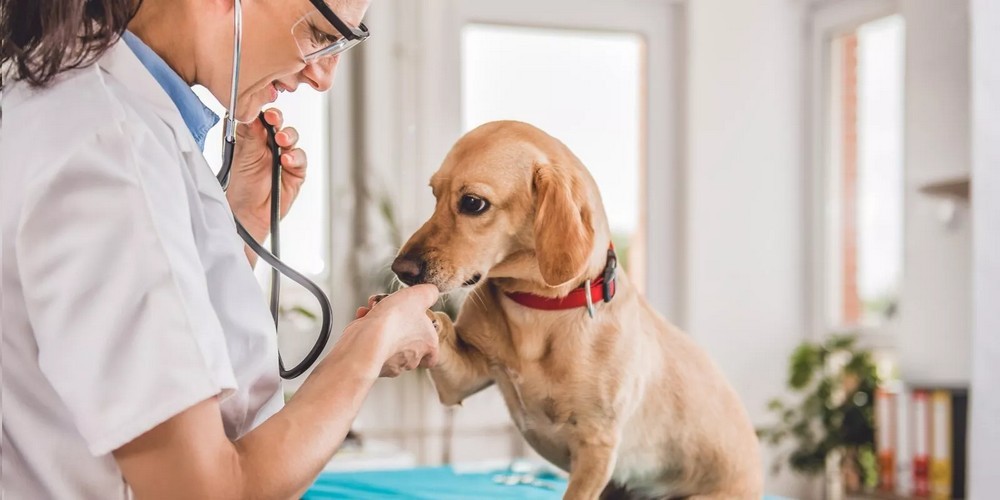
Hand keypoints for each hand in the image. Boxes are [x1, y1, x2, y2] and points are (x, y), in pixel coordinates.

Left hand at [225, 108, 306, 241]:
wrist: (249, 213)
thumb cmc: (241, 186)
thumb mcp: (242, 156)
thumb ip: (250, 135)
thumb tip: (253, 113)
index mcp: (253, 138)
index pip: (261, 118)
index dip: (263, 112)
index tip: (262, 110)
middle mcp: (269, 145)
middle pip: (279, 124)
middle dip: (278, 120)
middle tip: (273, 119)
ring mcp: (284, 157)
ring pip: (292, 138)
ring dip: (288, 136)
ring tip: (281, 141)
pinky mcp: (296, 171)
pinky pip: (301, 158)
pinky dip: (295, 157)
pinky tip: (286, 160)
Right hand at [350, 285, 440, 376]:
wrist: (367, 339)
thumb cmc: (396, 319)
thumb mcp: (420, 295)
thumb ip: (430, 293)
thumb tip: (432, 292)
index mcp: (427, 345)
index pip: (432, 354)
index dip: (426, 343)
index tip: (418, 331)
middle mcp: (411, 359)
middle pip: (408, 344)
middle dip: (398, 324)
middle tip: (390, 309)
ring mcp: (391, 365)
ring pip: (387, 342)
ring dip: (380, 324)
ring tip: (373, 309)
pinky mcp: (371, 362)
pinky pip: (371, 345)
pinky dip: (366, 330)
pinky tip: (363, 317)